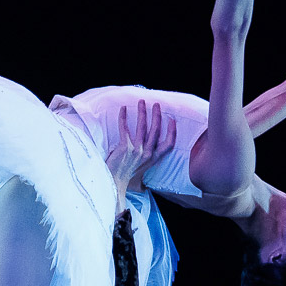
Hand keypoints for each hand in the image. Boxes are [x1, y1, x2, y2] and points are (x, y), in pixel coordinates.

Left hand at [105, 100, 177, 214]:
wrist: (114, 184)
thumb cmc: (125, 180)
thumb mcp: (141, 177)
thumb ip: (146, 172)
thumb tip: (147, 177)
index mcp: (153, 159)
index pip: (168, 144)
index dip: (172, 131)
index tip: (172, 120)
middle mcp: (147, 153)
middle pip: (155, 130)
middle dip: (156, 115)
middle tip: (156, 105)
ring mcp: (137, 150)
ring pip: (142, 126)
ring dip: (142, 112)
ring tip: (142, 102)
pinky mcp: (125, 147)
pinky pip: (124, 128)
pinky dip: (123, 117)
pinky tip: (123, 109)